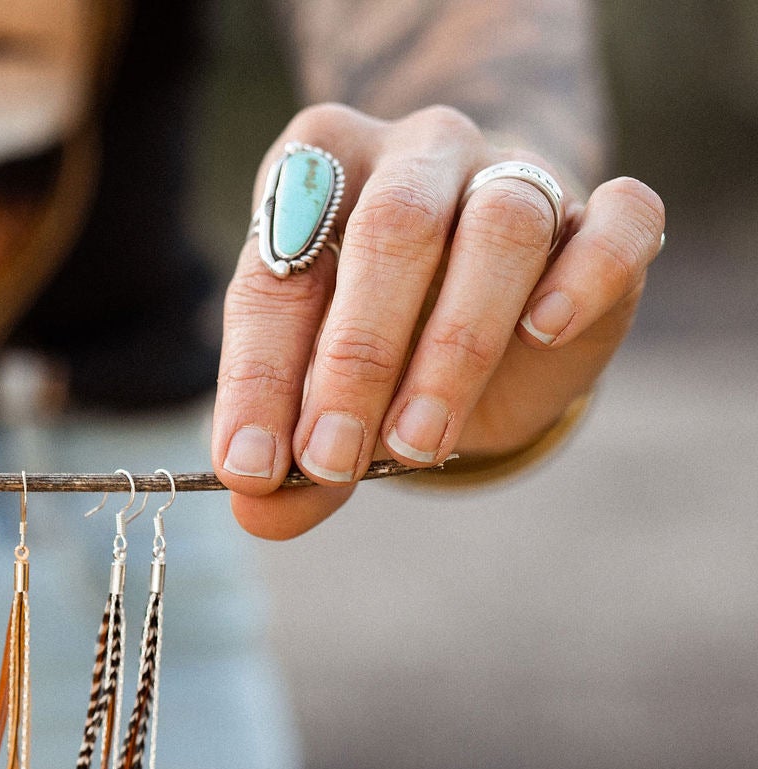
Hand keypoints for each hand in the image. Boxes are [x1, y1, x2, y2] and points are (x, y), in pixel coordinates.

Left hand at [212, 103, 663, 538]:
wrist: (487, 309)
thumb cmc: (375, 347)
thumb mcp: (318, 401)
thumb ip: (286, 459)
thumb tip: (259, 512)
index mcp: (312, 175)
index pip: (275, 273)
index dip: (259, 377)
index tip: (253, 467)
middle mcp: (412, 153)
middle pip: (390, 231)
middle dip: (356, 359)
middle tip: (334, 459)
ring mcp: (511, 167)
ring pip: (500, 225)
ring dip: (455, 344)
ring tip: (418, 440)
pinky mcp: (597, 207)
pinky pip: (617, 214)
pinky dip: (585, 273)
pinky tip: (543, 332)